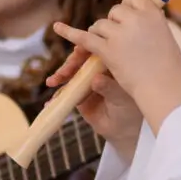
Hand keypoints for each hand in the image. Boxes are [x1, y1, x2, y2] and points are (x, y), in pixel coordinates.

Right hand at [48, 45, 141, 162]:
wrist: (124, 130)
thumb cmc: (130, 109)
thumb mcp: (121, 98)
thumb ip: (109, 88)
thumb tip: (96, 80)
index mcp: (113, 64)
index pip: (98, 51)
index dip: (86, 49)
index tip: (77, 52)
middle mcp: (99, 70)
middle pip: (82, 60)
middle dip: (70, 64)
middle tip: (64, 72)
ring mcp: (87, 81)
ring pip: (72, 73)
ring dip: (61, 75)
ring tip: (53, 81)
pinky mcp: (79, 95)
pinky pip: (66, 92)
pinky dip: (58, 95)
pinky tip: (51, 101)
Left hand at [51, 0, 180, 132]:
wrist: (164, 89)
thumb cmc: (169, 69)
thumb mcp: (165, 39)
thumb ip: (150, 27)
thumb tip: (143, 17)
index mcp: (153, 13)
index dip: (129, 7)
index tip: (128, 15)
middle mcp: (136, 19)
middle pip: (115, 12)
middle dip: (114, 24)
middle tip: (119, 40)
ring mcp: (119, 33)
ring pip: (100, 26)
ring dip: (101, 35)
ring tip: (111, 51)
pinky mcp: (107, 49)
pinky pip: (84, 39)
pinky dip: (69, 32)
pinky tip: (57, 27)